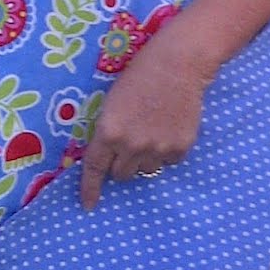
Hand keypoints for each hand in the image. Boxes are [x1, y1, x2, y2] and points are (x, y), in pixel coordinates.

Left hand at [79, 28, 212, 210]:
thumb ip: (108, 132)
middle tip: (129, 144)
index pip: (95, 169)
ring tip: (152, 130)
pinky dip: (166, 152)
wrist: (177, 65)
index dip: (90, 189)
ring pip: (146, 170)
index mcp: (109, 132)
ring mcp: (157, 149)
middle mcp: (131, 146)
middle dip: (122, 164)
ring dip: (145, 159)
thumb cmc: (139, 76)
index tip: (89, 205)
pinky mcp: (180, 148)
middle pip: (122, 175)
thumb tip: (109, 157)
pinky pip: (168, 162)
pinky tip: (169, 128)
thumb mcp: (112, 103)